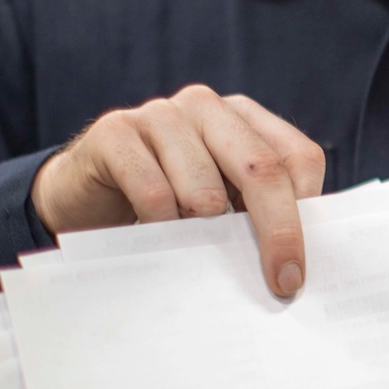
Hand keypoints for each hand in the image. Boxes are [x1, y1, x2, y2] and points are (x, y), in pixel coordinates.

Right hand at [31, 88, 324, 296]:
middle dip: (278, 230)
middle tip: (281, 281)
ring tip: (194, 255)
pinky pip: (153, 191)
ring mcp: (160, 114)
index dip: (306, 212)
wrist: (81, 196)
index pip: (297, 157)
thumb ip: (253, 215)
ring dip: (205, 233)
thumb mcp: (216, 205)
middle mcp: (207, 107)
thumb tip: (297, 265)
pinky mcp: (116, 132)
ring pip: (205, 187)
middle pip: (262, 168)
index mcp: (243, 119)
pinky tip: (156, 240)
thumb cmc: (162, 205)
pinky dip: (161, 227)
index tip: (302, 267)